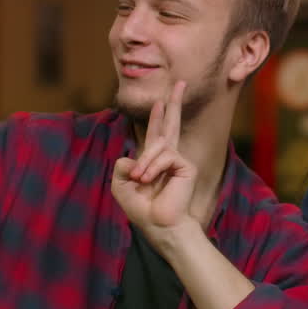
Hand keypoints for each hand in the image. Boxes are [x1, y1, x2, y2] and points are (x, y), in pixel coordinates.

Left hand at [110, 82, 198, 248]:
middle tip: (181, 83)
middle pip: (172, 124)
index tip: (161, 101)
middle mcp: (169, 157)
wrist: (159, 226)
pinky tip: (149, 180)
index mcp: (154, 161)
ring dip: (144, 164)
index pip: (156, 134)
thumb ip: (121, 167)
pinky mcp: (186, 165)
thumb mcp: (121, 186)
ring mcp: (179, 160)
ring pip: (157, 145)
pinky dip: (152, 167)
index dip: (158, 117)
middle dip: (175, 102)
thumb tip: (133, 155)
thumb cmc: (142, 209)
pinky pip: (165, 155)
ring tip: (139, 180)